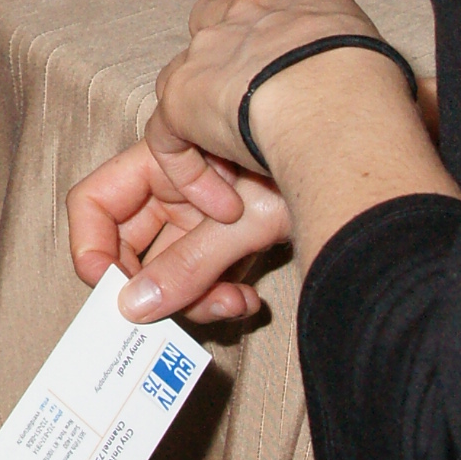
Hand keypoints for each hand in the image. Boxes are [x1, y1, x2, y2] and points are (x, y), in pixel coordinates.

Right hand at [68, 124, 289, 330]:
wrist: (368, 145)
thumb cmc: (308, 153)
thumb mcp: (245, 218)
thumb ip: (188, 263)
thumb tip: (134, 308)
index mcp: (162, 164)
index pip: (97, 201)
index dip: (91, 246)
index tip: (111, 290)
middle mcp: (179, 189)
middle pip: (135, 248)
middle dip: (152, 287)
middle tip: (171, 315)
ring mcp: (208, 214)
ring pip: (174, 270)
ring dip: (194, 295)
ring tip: (229, 303)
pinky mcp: (240, 237)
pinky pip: (210, 274)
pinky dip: (224, 291)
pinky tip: (250, 298)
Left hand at [152, 0, 455, 275]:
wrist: (335, 93)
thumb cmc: (377, 86)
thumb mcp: (389, 69)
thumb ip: (387, 80)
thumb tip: (417, 104)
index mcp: (311, 1)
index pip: (282, 17)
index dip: (278, 59)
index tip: (296, 101)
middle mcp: (255, 12)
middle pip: (219, 28)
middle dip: (226, 75)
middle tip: (250, 129)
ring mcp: (213, 49)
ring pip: (186, 85)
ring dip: (205, 131)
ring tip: (237, 179)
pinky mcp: (184, 94)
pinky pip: (169, 135)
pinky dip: (191, 173)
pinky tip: (224, 203)